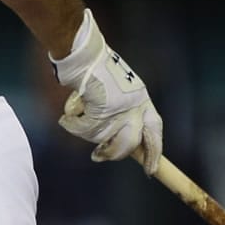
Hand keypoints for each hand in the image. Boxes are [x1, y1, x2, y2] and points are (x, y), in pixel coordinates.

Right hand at [49, 9, 162, 172]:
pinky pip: (85, 130)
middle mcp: (134, 106)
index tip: (152, 170)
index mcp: (142, 100)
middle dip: (115, 153)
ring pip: (103, 138)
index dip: (154, 152)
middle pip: (130, 143)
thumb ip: (124, 113)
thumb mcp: (121, 90)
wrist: (85, 54)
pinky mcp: (99, 109)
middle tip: (100, 156)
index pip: (155, 131)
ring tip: (76, 119)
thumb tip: (118, 144)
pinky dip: (73, 125)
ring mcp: (118, 109)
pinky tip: (69, 114)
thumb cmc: (99, 71)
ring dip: (86, 132)